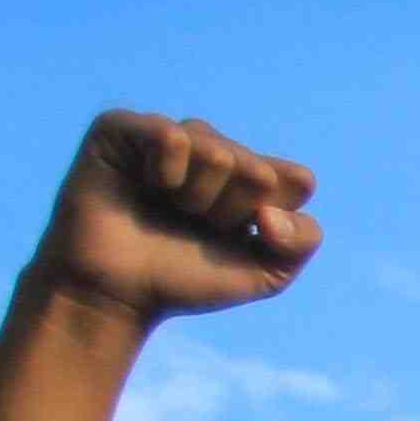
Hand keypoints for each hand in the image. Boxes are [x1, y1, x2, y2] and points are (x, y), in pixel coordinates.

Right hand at [33, 111, 321, 325]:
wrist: (116, 292)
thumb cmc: (186, 280)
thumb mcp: (267, 273)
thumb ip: (303, 240)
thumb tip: (273, 205)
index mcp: (249, 178)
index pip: (298, 180)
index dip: (272, 220)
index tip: (239, 239)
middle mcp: (212, 151)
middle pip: (258, 171)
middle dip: (229, 213)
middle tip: (192, 226)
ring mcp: (170, 136)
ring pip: (218, 153)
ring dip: (196, 197)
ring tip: (165, 208)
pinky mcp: (123, 128)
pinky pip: (172, 137)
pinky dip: (165, 173)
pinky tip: (143, 184)